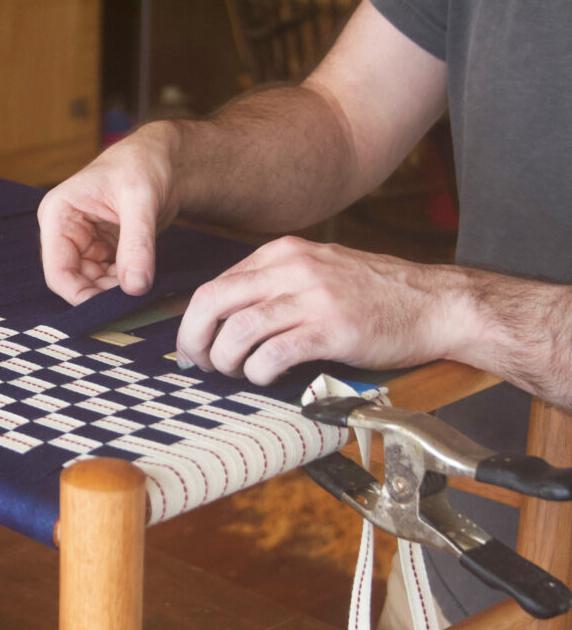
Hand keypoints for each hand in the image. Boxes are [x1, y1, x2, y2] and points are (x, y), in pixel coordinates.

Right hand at [37, 123, 180, 304]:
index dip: (80, 295)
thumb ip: (137, 244)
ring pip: (92, 282)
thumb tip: (135, 288)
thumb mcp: (141, 201)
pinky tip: (143, 282)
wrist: (165, 157)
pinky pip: (108, 277)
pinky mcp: (103, 248)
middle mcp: (65, 231)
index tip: (111, 310)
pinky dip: (125, 284)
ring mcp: (84, 242)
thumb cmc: (144, 163)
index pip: (58, 270)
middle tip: (133, 306)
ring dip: (115, 292)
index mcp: (58, 215)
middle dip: (102, 295)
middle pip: (75, 280)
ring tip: (142, 291)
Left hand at [176, 236, 469, 383]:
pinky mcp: (332, 329)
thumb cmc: (374, 294)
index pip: (215, 286)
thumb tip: (224, 318)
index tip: (195, 347)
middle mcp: (292, 268)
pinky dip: (258, 372)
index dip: (194, 322)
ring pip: (238, 330)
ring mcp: (313, 297)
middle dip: (194, 340)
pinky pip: (274, 354)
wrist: (436, 303)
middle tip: (200, 365)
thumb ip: (273, 285)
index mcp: (281, 253)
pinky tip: (265, 377)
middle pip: (212, 302)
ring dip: (226, 361)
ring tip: (237, 373)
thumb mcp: (317, 271)